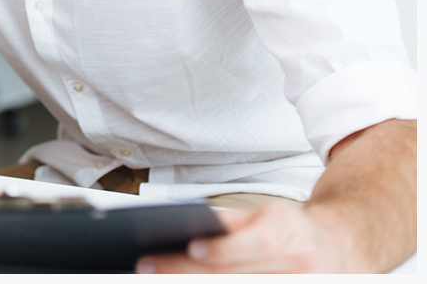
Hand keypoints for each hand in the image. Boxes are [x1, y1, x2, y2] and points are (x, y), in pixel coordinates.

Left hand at [136, 203, 365, 273]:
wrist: (342, 248)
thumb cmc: (293, 229)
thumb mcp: (264, 212)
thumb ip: (228, 221)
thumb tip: (185, 225)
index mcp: (290, 234)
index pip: (256, 244)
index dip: (223, 249)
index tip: (190, 246)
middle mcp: (299, 267)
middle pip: (239, 276)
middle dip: (189, 272)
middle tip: (148, 268)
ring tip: (159, 279)